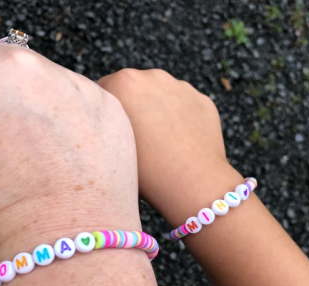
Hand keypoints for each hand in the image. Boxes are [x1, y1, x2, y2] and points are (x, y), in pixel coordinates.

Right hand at [0, 42, 139, 270]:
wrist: (64, 247)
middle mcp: (8, 67)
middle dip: (1, 91)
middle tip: (12, 136)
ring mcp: (62, 79)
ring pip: (44, 77)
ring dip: (42, 100)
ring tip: (48, 150)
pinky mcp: (103, 98)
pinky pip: (83, 96)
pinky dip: (78, 116)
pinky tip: (77, 154)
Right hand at [98, 69, 241, 225]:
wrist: (193, 185)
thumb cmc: (146, 172)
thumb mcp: (110, 148)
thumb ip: (107, 123)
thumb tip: (109, 119)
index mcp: (125, 83)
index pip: (104, 89)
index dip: (105, 112)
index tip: (111, 131)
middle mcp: (154, 77)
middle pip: (134, 88)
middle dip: (133, 107)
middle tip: (137, 137)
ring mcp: (182, 87)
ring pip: (161, 96)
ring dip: (157, 110)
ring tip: (160, 142)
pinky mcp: (203, 101)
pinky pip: (185, 106)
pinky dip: (181, 118)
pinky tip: (181, 143)